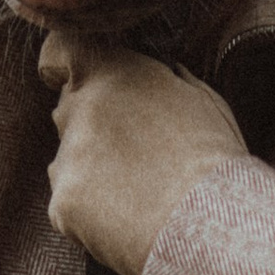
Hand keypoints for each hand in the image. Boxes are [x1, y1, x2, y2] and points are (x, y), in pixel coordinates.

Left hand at [40, 31, 246, 274]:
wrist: (209, 223)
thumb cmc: (215, 160)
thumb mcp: (200, 99)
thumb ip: (162, 80)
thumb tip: (164, 73)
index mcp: (113, 73)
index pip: (61, 51)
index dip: (59, 64)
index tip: (61, 77)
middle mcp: (80, 107)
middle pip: (68, 110)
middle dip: (90, 127)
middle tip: (130, 155)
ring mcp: (67, 157)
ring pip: (68, 160)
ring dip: (90, 172)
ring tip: (136, 195)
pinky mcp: (62, 203)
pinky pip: (68, 204)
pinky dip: (89, 214)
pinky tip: (125, 222)